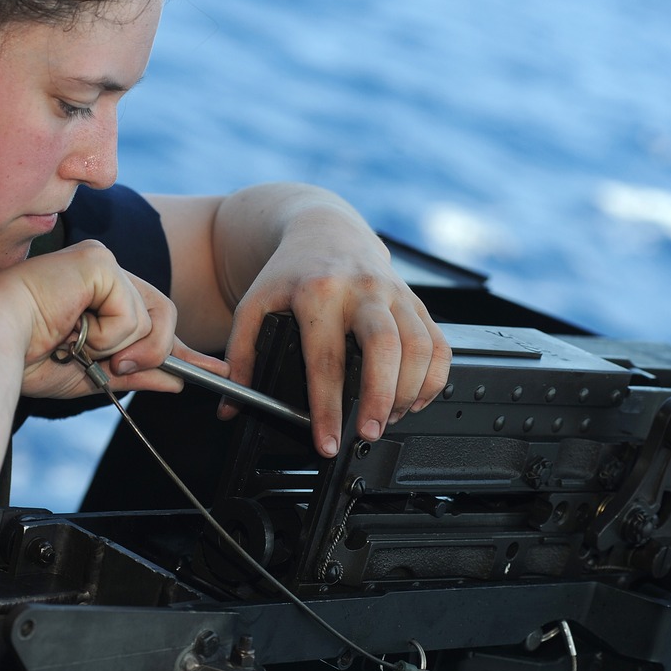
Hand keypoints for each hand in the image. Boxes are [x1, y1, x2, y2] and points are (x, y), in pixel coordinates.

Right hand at [5, 240, 226, 398]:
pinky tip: (72, 326)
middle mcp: (105, 273)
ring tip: (75, 342)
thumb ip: (137, 372)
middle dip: (151, 352)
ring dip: (117, 346)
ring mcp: (103, 263)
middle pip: (164, 316)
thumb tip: (177, 380)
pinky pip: (131, 312)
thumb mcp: (93, 375)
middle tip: (110, 364)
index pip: (153, 320)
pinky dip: (105, 333)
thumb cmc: (26, 357)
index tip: (215, 373)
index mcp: (100, 297)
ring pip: (151, 318)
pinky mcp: (100, 261)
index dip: (181, 348)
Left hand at [224, 217, 450, 458]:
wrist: (324, 228)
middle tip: (368, 433)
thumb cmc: (290, 272)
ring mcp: (395, 294)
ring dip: (408, 393)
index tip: (327, 442)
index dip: (327, 408)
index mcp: (318, 292)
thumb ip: (241, 355)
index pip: (325, 360)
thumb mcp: (254, 304)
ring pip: (419, 347)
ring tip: (387, 419)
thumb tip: (230, 406)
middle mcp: (362, 290)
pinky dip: (433, 379)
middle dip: (380, 398)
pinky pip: (439, 345)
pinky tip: (412, 399)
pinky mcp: (416, 301)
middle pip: (384, 348)